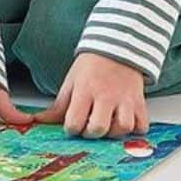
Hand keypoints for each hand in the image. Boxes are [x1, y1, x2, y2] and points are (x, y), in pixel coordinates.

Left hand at [31, 52, 148, 137]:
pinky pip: (141, 126)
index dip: (72, 128)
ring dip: (114, 132)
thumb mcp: (71, 82)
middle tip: (89, 126)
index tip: (74, 124)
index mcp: (84, 90)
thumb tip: (39, 120)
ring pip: (122, 128)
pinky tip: (124, 120)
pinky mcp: (140, 102)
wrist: (117, 47)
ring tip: (108, 124)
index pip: (74, 122)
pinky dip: (135, 129)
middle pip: (98, 128)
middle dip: (91, 133)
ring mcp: (125, 99)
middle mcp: (106, 96)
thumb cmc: (92, 66)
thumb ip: (58, 106)